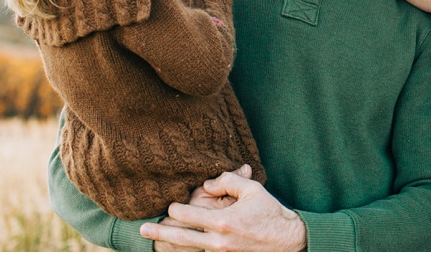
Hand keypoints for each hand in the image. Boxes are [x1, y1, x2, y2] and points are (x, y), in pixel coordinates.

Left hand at [141, 168, 305, 251]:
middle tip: (143, 228)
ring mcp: (221, 254)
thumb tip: (206, 184)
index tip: (169, 205)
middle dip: (160, 232)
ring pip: (188, 251)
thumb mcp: (252, 189)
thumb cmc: (270, 212)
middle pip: (180, 237)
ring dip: (170, 246)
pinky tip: (177, 252)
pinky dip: (189, 254)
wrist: (287, 240)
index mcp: (223, 222)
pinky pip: (202, 256)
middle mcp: (218, 241)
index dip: (175, 209)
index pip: (188, 216)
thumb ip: (227, 181)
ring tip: (154, 244)